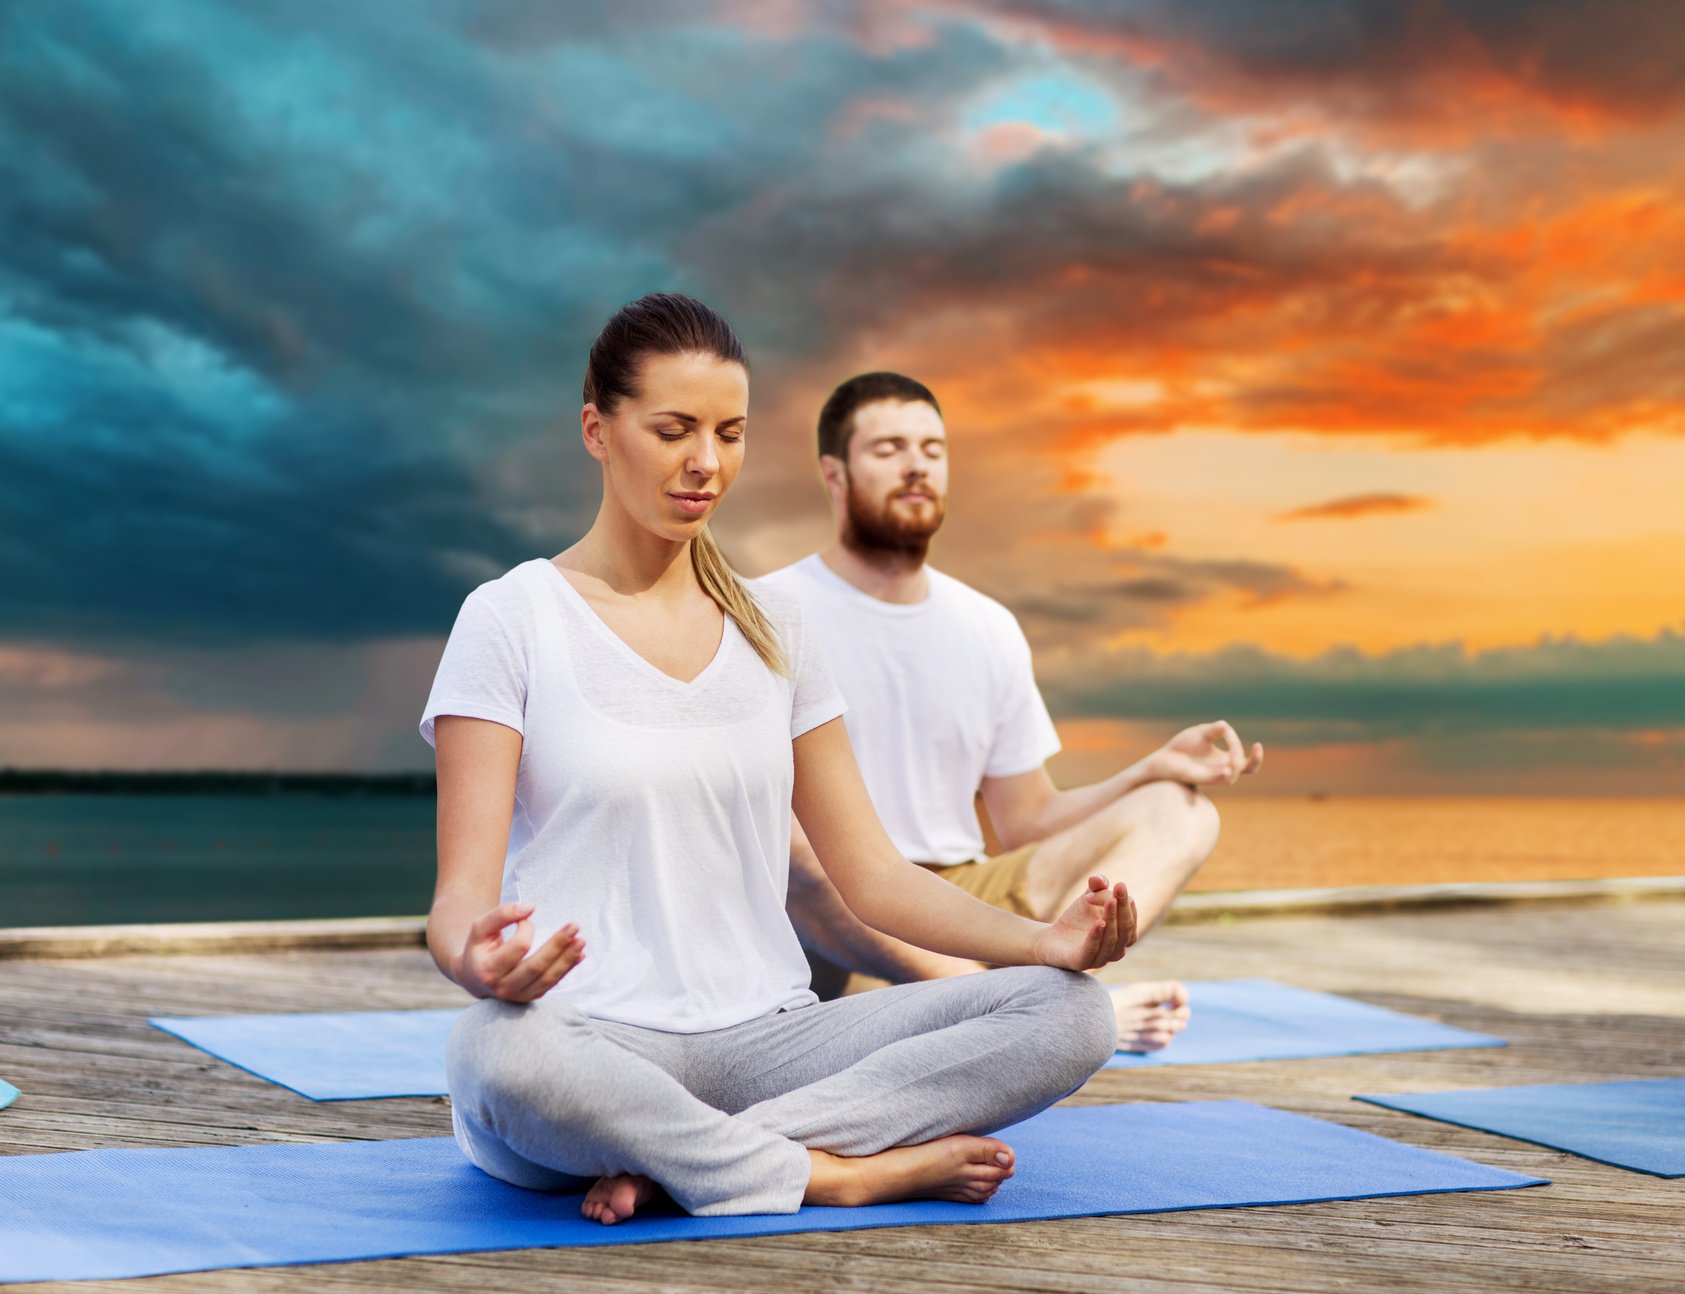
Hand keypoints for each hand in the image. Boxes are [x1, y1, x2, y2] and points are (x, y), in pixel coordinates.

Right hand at [456, 901, 584, 1001]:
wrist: (474, 977)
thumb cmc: (479, 948)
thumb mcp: (480, 928)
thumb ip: (501, 914)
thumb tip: (530, 907)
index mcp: (487, 970)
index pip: (518, 948)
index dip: (526, 929)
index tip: (525, 920)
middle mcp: (503, 988)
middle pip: (537, 967)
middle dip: (558, 945)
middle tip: (574, 926)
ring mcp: (518, 996)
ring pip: (548, 979)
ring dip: (567, 959)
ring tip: (581, 941)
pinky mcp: (530, 997)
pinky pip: (552, 984)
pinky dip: (567, 968)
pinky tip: (580, 954)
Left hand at [1033, 875, 1137, 970]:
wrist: (1050, 939)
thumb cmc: (1075, 920)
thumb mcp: (1088, 898)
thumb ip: (1097, 887)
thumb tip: (1098, 879)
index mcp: (1122, 936)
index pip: (1131, 918)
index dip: (1125, 901)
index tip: (1118, 884)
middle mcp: (1115, 950)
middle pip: (1126, 930)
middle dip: (1124, 908)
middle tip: (1120, 888)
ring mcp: (1099, 959)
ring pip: (1112, 941)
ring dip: (1112, 920)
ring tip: (1110, 902)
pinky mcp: (1080, 963)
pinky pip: (1092, 951)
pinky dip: (1096, 937)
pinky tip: (1099, 923)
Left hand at [1143, 720, 1262, 787]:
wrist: (1163, 758)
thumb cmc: (1183, 747)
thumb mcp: (1202, 732)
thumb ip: (1216, 729)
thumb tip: (1226, 727)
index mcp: (1224, 760)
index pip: (1248, 763)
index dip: (1256, 757)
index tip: (1257, 744)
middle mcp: (1220, 770)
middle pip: (1245, 770)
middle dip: (1251, 760)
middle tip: (1238, 745)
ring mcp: (1210, 775)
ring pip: (1231, 778)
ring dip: (1235, 766)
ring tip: (1233, 757)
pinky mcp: (1198, 777)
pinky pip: (1213, 780)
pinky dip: (1222, 775)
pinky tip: (1226, 770)